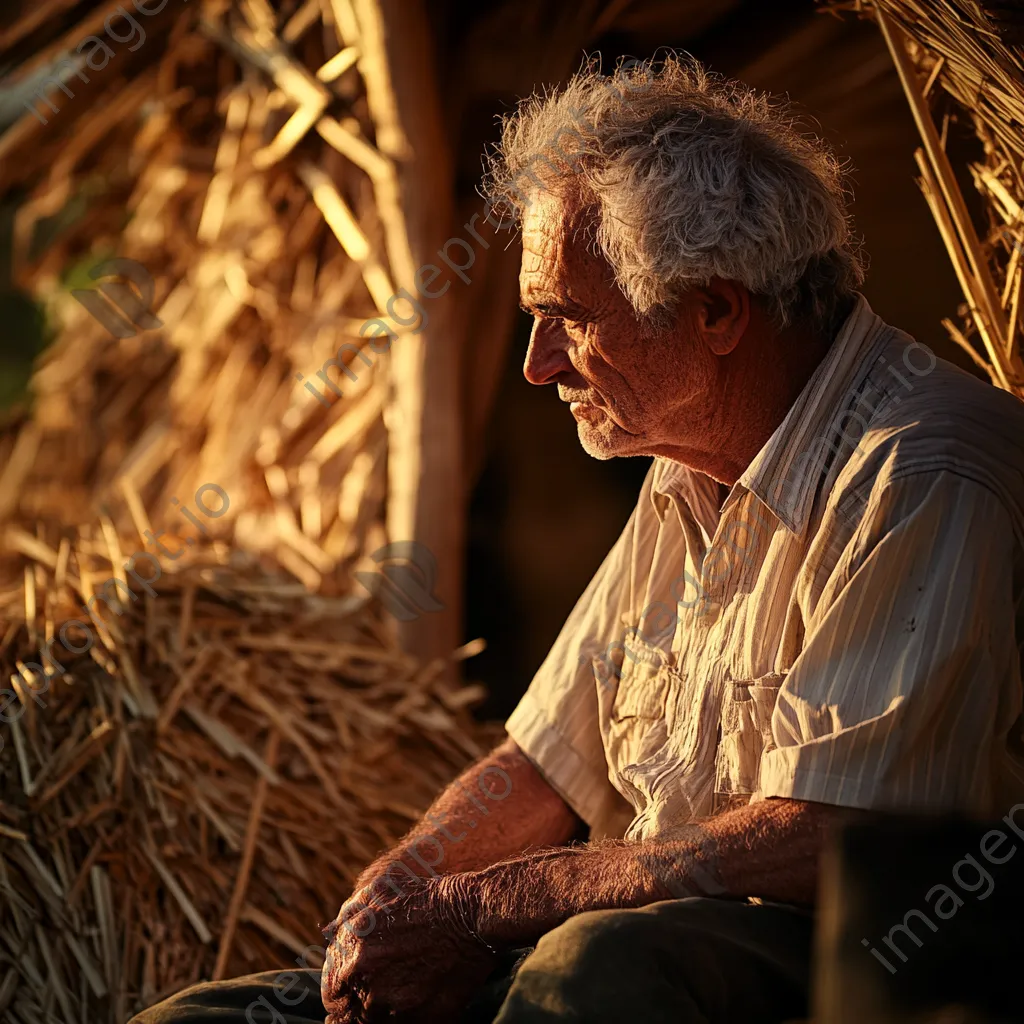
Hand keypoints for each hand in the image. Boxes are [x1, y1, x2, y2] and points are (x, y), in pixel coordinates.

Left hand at [321, 874, 496, 1022]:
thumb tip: (327, 936)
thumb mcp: (380, 891)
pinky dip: (406, 1018)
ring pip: (375, 1022)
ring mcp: (394, 1003)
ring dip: (383, 1012)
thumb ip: (347, 916)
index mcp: (353, 951)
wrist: (472, 913)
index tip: (350, 993)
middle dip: (360, 1003)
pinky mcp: (421, 1018)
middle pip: (350, 1012)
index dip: (339, 993)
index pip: (330, 992)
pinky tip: (417, 999)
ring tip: (402, 992)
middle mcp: (368, 980)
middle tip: (379, 993)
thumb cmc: (427, 899)